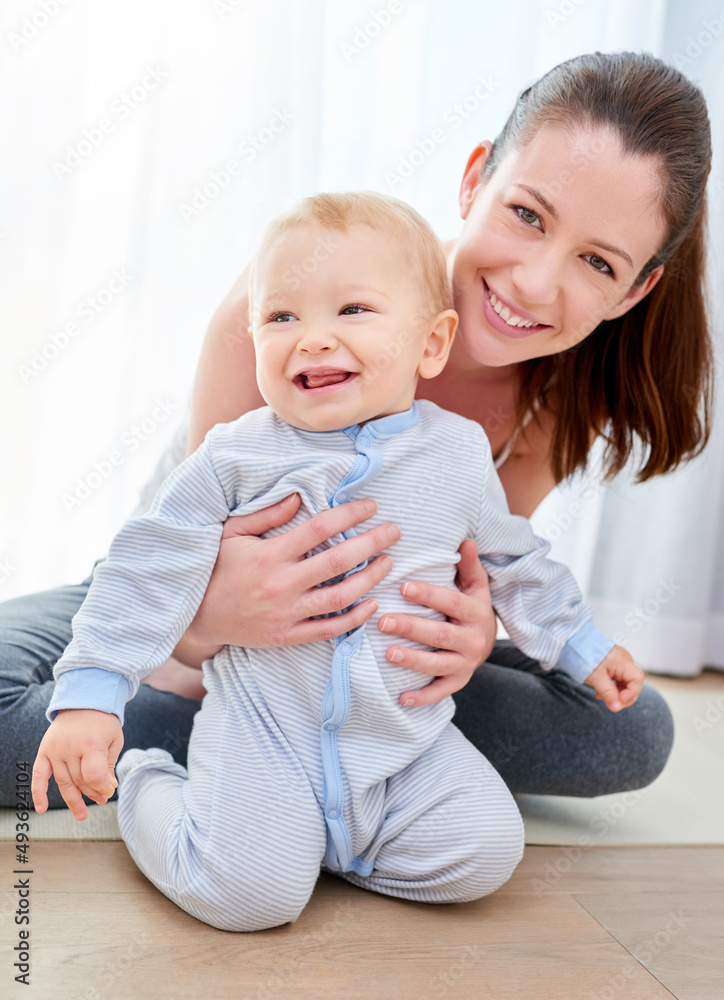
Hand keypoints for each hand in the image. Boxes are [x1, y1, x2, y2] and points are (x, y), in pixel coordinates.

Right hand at [32, 709, 122, 819]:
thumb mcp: (114, 741)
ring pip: (63, 782)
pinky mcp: (45, 751)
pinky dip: (38, 793)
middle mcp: (70, 747)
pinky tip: (41, 809)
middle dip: (92, 793)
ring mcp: (55, 750)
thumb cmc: (103, 723)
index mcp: (91, 744)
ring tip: (82, 813)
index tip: (109, 790)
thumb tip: (108, 789)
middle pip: (80, 781)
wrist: (83, 701)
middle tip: (102, 799)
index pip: (93, 776)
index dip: (102, 787)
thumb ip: (109, 765)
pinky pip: (39, 775)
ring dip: (73, 800)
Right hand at [180, 493, 399, 650]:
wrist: (198, 618)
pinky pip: (329, 628)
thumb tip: (299, 496)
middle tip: (394, 531)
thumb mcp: (232, 534)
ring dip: (371, 578)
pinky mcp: (288, 636)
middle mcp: (281, 583)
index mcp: (270, 554)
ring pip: (340, 596)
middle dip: (372, 542)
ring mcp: (286, 612)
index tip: (371, 506)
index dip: (350, 514)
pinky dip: (355, 618)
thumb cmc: (218, 569)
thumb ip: (267, 515)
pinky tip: (371, 603)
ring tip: (388, 562)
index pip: (319, 528)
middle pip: (338, 560)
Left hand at [378, 539, 495, 707]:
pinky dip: (422, 697)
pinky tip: (401, 698)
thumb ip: (468, 564)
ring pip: (438, 664)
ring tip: (387, 653)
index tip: (402, 586)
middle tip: (382, 621)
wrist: (487, 641)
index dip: (428, 595)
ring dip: (412, 660)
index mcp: (476, 612)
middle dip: (411, 628)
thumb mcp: (475, 585)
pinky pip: (440, 691)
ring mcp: (466, 664)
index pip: (451, 603)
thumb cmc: (471, 607)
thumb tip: (465, 539)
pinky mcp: (458, 682)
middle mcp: (473, 640)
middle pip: (440, 635)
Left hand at [584, 645, 643, 711]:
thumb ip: (608, 693)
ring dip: (616, 694)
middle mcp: (624, 661)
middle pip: (633, 683)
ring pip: (624, 683)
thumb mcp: (596, 678)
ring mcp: (618, 663)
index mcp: (623, 661)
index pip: (637, 679)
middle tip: (612, 705)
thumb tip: (617, 707)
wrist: (572, 644)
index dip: (631, 693)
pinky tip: (600, 693)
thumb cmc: (584, 657)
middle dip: (623, 696)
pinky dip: (610, 689)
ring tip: (602, 698)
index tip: (619, 701)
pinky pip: (617, 680)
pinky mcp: (612, 665)